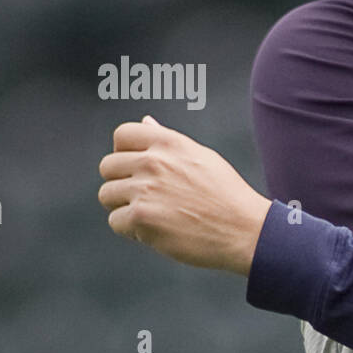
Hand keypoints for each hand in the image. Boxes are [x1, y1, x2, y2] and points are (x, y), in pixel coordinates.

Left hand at [97, 116, 272, 274]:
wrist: (245, 231)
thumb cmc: (228, 197)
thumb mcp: (202, 158)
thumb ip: (168, 142)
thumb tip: (146, 122)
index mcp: (170, 144)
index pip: (122, 134)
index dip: (123, 152)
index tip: (136, 168)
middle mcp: (154, 162)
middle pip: (107, 166)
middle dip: (121, 182)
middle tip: (144, 198)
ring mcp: (145, 190)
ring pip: (107, 195)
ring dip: (124, 207)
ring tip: (152, 215)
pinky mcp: (142, 218)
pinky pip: (116, 222)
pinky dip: (132, 230)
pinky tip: (157, 230)